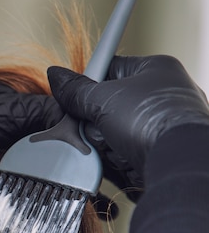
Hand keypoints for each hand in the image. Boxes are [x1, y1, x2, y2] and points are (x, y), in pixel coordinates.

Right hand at [48, 55, 208, 196]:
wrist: (177, 163)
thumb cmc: (152, 120)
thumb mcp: (103, 100)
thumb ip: (75, 90)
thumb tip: (56, 76)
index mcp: (155, 70)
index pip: (109, 69)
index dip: (88, 83)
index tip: (73, 95)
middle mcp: (161, 95)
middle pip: (106, 106)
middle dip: (96, 122)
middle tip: (97, 125)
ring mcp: (159, 125)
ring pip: (111, 133)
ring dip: (105, 143)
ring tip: (116, 144)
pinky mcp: (156, 151)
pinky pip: (123, 152)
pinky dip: (118, 158)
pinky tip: (125, 158)